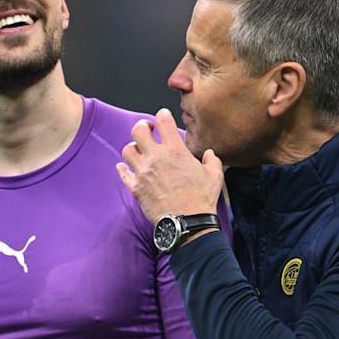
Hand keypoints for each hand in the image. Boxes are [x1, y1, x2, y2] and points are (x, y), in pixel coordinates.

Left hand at [117, 108, 224, 223]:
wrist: (188, 223)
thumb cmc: (202, 200)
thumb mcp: (215, 176)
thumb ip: (212, 161)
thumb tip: (209, 154)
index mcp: (176, 151)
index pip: (163, 120)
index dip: (163, 115)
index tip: (163, 117)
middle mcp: (156, 158)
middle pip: (138, 130)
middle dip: (142, 127)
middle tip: (148, 131)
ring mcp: (143, 173)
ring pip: (127, 150)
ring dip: (133, 148)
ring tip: (140, 152)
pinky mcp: (136, 188)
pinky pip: (123, 173)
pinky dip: (123, 169)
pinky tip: (126, 168)